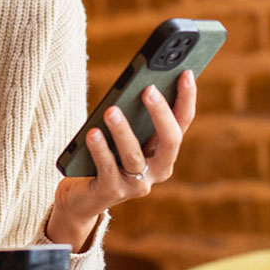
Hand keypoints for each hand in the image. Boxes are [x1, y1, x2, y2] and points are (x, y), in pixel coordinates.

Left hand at [48, 70, 197, 249]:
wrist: (83, 195)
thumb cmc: (106, 154)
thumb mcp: (123, 135)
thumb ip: (133, 116)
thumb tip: (137, 82)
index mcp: (165, 151)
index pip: (182, 123)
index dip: (187, 98)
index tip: (186, 73)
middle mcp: (157, 170)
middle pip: (170, 141)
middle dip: (161, 113)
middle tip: (148, 88)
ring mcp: (137, 184)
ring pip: (134, 156)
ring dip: (123, 131)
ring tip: (111, 111)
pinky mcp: (112, 192)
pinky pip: (107, 169)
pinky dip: (100, 150)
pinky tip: (92, 133)